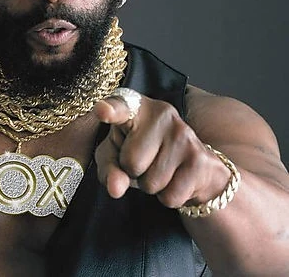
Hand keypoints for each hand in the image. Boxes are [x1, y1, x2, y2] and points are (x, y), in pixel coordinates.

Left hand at [93, 90, 229, 208]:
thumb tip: (116, 188)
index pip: (121, 107)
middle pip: (131, 162)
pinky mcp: (200, 159)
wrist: (194, 165)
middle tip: (146, 161)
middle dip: (134, 172)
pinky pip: (170, 196)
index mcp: (136, 108)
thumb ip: (109, 169)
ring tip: (161, 168)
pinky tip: (177, 178)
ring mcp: (184, 134)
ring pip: (151, 183)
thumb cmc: (142, 153)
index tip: (101, 110)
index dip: (110, 110)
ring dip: (152, 185)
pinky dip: (169, 196)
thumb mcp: (116, 156)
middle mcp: (162, 114)